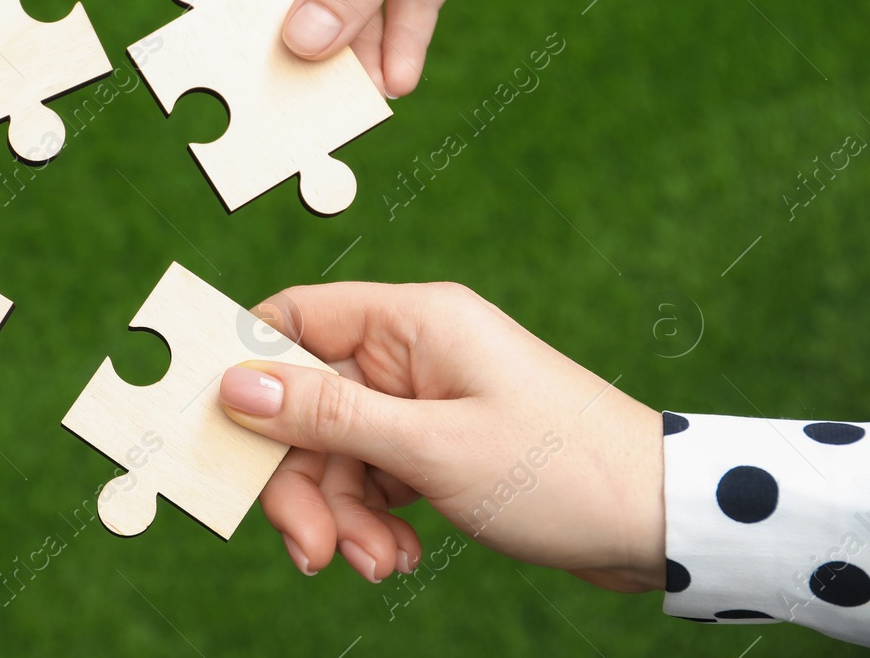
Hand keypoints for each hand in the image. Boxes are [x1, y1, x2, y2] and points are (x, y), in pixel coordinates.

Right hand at [219, 281, 663, 590]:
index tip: (221, 434)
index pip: (293, 319)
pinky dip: (375, 519)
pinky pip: (374, 473)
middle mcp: (411, 351)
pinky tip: (401, 555)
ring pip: (337, 449)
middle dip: (302, 480)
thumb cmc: (558, 470)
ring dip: (343, 514)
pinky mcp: (440, 443)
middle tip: (310, 549)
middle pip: (307, 403)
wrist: (662, 521)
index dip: (248, 371)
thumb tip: (234, 385)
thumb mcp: (429, 448)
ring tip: (378, 563)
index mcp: (410, 322)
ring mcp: (426, 398)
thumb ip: (326, 416)